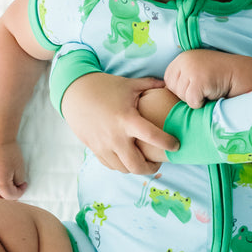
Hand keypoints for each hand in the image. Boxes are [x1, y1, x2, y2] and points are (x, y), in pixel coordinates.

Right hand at [0, 140, 28, 198]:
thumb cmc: (7, 151)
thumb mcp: (19, 167)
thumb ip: (18, 180)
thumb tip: (15, 186)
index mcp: (0, 183)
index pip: (11, 196)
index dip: (20, 192)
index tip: (23, 185)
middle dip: (6, 199)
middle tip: (12, 193)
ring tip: (0, 194)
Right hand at [61, 73, 177, 174]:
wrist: (74, 92)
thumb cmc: (105, 86)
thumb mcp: (129, 84)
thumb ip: (151, 84)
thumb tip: (169, 83)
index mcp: (127, 119)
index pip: (152, 136)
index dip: (167, 143)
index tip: (176, 145)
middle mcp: (115, 136)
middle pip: (137, 165)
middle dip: (151, 168)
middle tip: (158, 163)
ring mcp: (103, 145)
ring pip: (123, 169)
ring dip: (136, 168)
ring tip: (143, 162)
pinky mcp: (94, 148)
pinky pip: (110, 165)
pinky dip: (121, 166)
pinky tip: (128, 159)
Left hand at [165, 50, 251, 106]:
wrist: (242, 75)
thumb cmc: (219, 77)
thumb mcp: (196, 71)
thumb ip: (182, 77)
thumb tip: (162, 92)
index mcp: (181, 58)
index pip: (168, 82)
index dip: (182, 89)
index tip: (198, 85)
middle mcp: (184, 60)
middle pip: (173, 90)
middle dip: (188, 95)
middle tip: (206, 87)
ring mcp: (191, 70)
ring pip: (182, 97)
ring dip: (196, 99)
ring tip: (210, 89)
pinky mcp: (198, 81)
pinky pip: (192, 102)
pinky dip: (202, 103)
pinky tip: (213, 93)